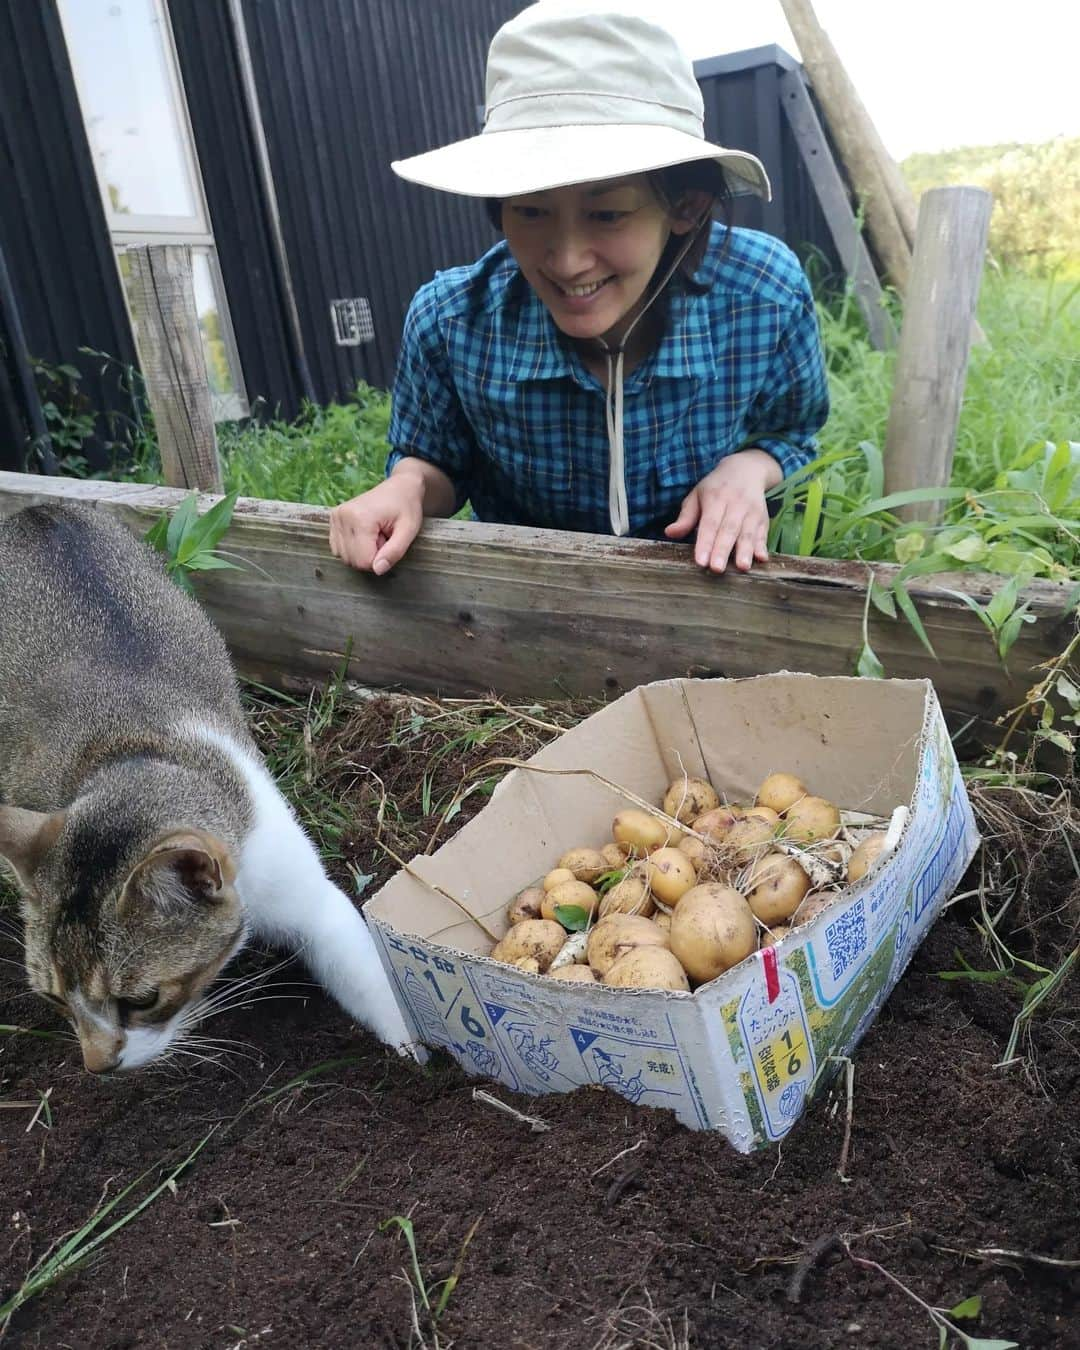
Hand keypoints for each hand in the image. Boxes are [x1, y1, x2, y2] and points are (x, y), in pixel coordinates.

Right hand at [329, 475, 424, 574]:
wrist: (399, 487)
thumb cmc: (406, 507)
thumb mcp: (409, 531)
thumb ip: (394, 552)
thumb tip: (378, 570)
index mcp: (360, 518)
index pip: (364, 561)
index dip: (380, 559)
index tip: (389, 542)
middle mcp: (343, 516)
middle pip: (353, 560)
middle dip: (371, 556)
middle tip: (383, 537)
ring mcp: (335, 517)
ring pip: (344, 556)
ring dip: (362, 552)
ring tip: (375, 535)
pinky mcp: (333, 519)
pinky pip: (338, 549)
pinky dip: (353, 548)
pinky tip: (365, 535)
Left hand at [664, 448, 780, 572]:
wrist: (747, 469)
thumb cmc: (716, 488)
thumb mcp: (697, 496)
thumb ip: (685, 517)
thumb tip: (670, 533)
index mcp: (715, 498)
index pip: (709, 523)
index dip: (705, 542)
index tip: (700, 561)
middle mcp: (735, 504)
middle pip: (728, 530)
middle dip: (723, 550)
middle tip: (717, 569)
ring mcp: (751, 511)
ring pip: (747, 532)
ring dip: (745, 550)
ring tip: (742, 567)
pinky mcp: (763, 518)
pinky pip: (763, 533)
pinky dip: (763, 546)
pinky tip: (762, 559)